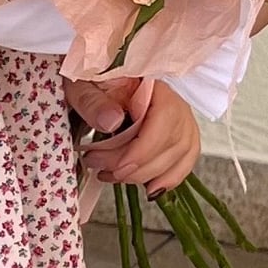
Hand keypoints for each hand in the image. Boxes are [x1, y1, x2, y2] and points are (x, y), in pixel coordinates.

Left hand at [64, 78, 200, 196]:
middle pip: (172, 139)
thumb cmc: (89, 82)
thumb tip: (111, 122)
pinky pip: (186, 158)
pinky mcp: (179, 133)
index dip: (143, 149)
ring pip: (180, 153)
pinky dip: (170, 177)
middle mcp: (173, 97)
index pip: (164, 117)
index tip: (117, 166)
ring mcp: (180, 116)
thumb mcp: (81, 86)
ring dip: (147, 175)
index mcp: (152, 80)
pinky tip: (149, 187)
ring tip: (114, 176)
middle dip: (137, 166)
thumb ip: (93, 102)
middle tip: (103, 169)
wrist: (92, 85)